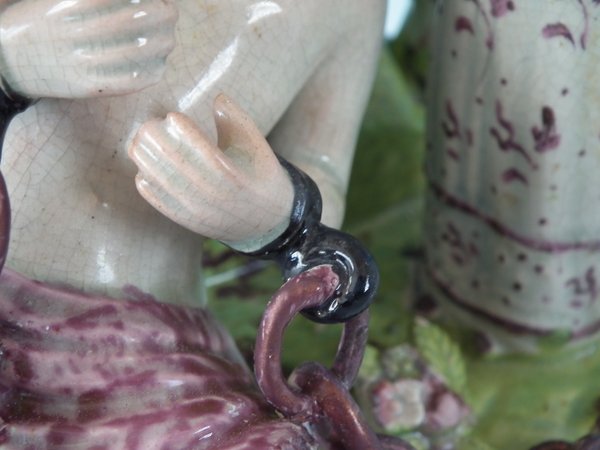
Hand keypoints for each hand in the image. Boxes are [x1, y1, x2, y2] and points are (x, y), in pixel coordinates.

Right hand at [0, 0, 177, 97]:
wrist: (11, 62)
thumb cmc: (43, 23)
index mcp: (70, 5)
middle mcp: (75, 31)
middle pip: (138, 19)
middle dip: (163, 13)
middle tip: (169, 12)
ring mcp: (82, 60)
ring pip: (139, 51)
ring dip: (163, 42)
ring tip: (167, 38)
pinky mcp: (87, 86)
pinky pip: (130, 81)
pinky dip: (152, 71)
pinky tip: (159, 64)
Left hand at [128, 94, 294, 250]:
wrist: (267, 221)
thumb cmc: (261, 176)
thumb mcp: (258, 146)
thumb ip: (238, 121)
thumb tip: (218, 98)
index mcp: (234, 176)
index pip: (201, 151)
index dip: (182, 132)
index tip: (173, 116)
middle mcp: (214, 196)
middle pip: (174, 165)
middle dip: (157, 142)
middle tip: (150, 125)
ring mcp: (198, 211)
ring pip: (161, 182)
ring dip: (146, 158)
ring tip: (142, 141)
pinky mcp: (187, 221)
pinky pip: (158, 200)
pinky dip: (146, 181)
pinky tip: (144, 166)